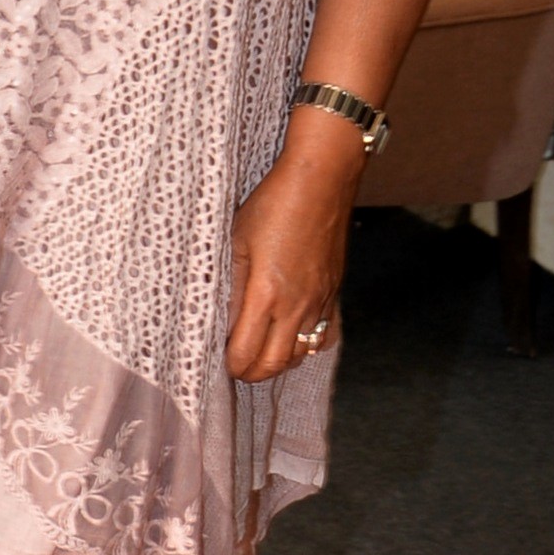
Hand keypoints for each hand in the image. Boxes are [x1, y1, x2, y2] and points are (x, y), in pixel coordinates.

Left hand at [225, 116, 360, 382]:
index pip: (246, 353)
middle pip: (275, 365)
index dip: (230, 364)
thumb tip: (219, 317)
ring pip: (300, 355)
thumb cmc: (273, 204)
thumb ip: (230, 283)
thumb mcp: (236, 239)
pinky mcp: (334, 294)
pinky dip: (304, 347)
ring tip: (259, 353)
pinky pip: (323, 337)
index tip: (219, 358)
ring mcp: (320, 302)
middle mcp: (296, 306)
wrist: (321, 182)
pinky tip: (291, 336)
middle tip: (235, 365)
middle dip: (252, 372)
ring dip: (277, 362)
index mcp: (267, 294)